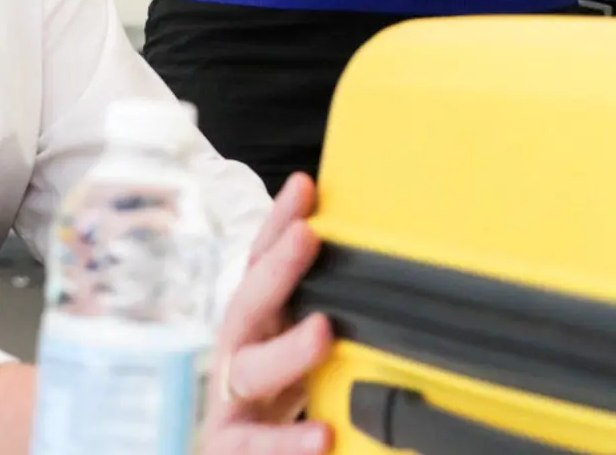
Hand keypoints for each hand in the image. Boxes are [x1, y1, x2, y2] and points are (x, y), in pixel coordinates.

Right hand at [205, 174, 334, 451]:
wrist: (239, 454)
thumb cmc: (278, 392)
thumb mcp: (298, 337)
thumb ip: (329, 299)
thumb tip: (383, 246)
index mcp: (257, 321)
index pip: (262, 261)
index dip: (279, 221)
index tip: (305, 186)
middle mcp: (238, 351)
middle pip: (248, 303)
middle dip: (277, 267)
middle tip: (307, 236)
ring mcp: (231, 400)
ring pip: (251, 370)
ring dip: (286, 350)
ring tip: (321, 332)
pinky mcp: (232, 447)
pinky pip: (255, 447)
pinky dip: (286, 444)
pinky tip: (321, 436)